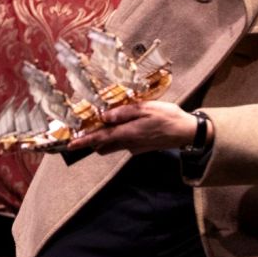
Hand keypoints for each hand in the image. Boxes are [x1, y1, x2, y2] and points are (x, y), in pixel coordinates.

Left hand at [65, 101, 202, 155]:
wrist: (187, 132)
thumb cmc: (168, 117)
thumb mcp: (146, 108)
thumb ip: (124, 112)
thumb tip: (104, 115)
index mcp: (128, 133)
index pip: (101, 138)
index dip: (84, 141)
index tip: (70, 145)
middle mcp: (129, 143)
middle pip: (103, 144)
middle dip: (91, 139)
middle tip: (82, 129)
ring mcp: (135, 147)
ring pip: (112, 145)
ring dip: (104, 138)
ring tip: (99, 124)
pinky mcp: (141, 147)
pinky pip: (123, 143)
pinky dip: (118, 136)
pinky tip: (122, 124)